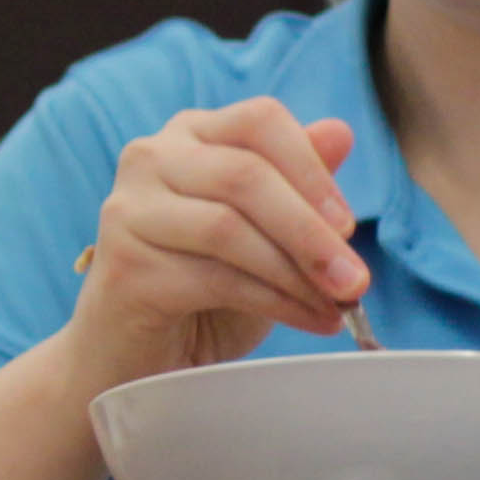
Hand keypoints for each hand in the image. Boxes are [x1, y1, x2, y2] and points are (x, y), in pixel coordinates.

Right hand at [65, 100, 367, 378]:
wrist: (135, 358)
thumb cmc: (202, 291)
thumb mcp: (264, 234)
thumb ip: (295, 185)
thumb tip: (340, 132)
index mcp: (190, 136)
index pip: (260, 121)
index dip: (312, 170)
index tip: (348, 225)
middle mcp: (151, 158)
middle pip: (245, 175)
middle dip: (309, 231)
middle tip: (354, 279)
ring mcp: (129, 210)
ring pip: (228, 227)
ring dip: (294, 272)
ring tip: (334, 306)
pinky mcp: (125, 266)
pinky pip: (214, 278)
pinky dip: (273, 301)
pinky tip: (305, 320)